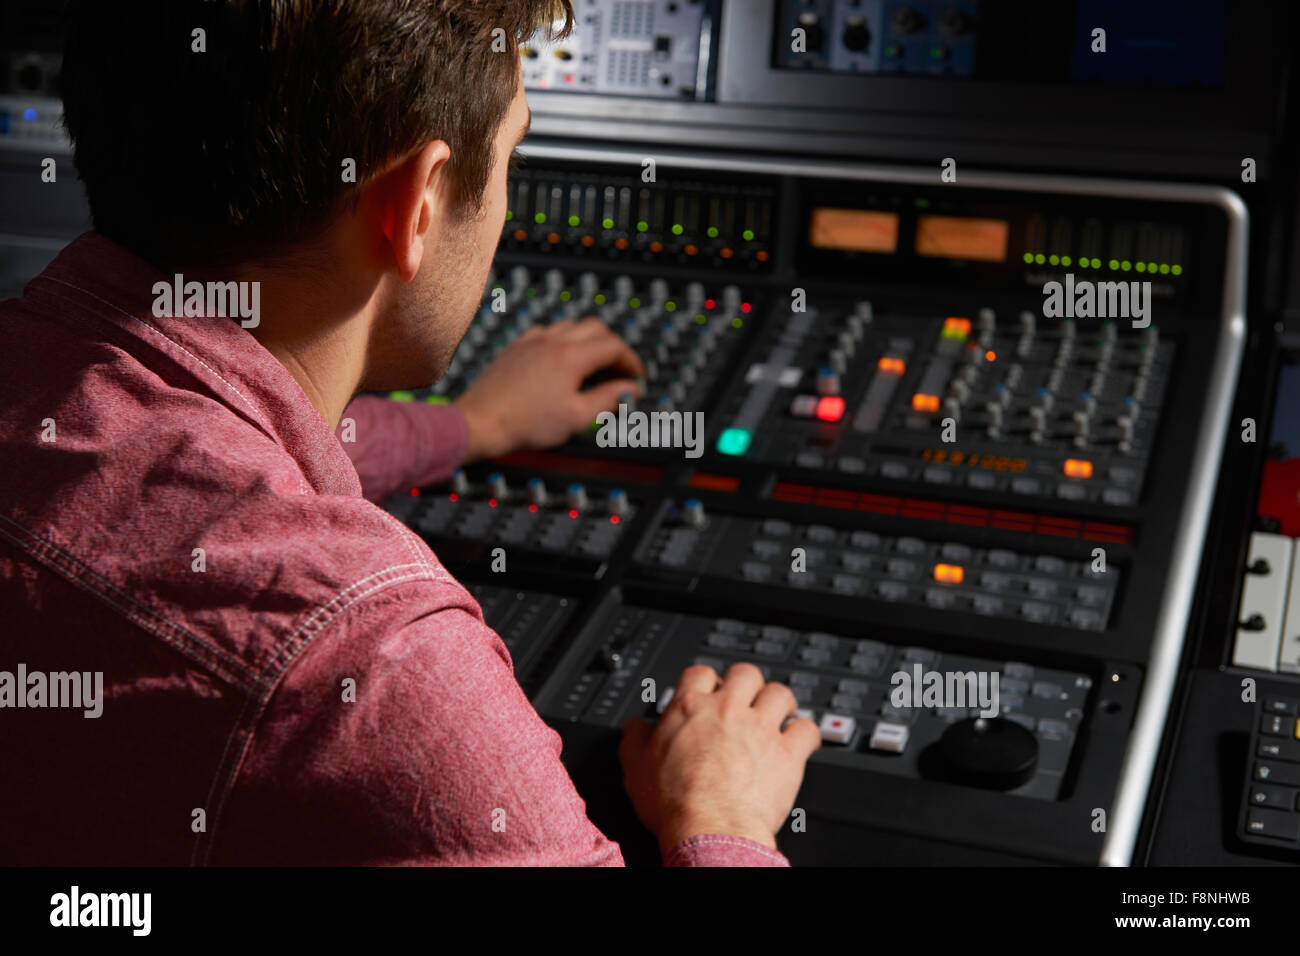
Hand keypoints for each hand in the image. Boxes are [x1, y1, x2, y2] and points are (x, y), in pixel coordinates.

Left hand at [453, 318, 644, 460]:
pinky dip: (563, 340)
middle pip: (596, 328)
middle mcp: (552, 341)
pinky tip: (561, 360)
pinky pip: (547, 331)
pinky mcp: (517, 347)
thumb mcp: (577, 418)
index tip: (636, 377)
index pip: (614, 346)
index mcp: (570, 357)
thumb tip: (630, 390)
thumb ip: (608, 400)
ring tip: (593, 366)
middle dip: (614, 347)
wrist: (481, 421)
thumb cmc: (524, 423)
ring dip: (589, 341)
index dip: (631, 361)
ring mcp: (532, 341)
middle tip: (619, 371)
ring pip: (571, 326)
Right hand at [618, 662, 820, 856]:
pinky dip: (806, 734)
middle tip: (745, 699)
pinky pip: (807, 730)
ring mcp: (760, 729)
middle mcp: (728, 711)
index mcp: (690, 709)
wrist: (708, 826)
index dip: (706, 680)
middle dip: (747, 683)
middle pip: (745, 673)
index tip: (709, 691)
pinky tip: (801, 741)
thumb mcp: (635, 767)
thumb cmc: (673, 802)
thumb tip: (635, 727)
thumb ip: (635, 740)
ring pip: (780, 693)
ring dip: (780, 702)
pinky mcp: (787, 753)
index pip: (700, 673)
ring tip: (777, 714)